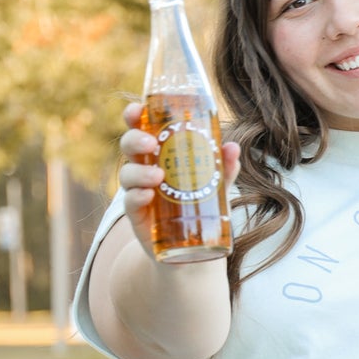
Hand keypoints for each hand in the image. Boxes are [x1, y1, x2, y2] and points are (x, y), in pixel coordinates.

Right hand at [118, 101, 240, 259]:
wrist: (190, 248)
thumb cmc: (199, 204)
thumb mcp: (215, 184)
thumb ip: (222, 167)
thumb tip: (232, 147)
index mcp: (159, 153)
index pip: (141, 127)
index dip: (134, 115)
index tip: (137, 109)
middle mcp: (144, 168)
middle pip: (129, 146)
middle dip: (135, 139)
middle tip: (151, 143)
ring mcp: (138, 192)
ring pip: (127, 174)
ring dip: (139, 171)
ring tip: (158, 176)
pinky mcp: (138, 216)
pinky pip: (129, 203)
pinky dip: (136, 196)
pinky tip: (148, 196)